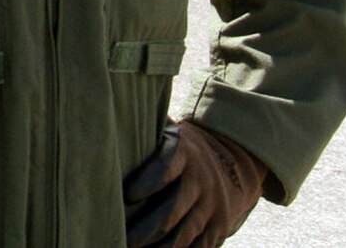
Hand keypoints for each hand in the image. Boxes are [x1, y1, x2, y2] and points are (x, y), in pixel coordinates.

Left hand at [124, 121, 265, 246]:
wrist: (235, 162)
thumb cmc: (183, 147)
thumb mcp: (170, 131)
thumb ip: (146, 128)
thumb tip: (110, 111)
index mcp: (183, 155)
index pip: (166, 169)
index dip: (148, 182)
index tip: (127, 195)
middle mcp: (200, 182)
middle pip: (172, 211)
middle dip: (146, 229)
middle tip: (123, 238)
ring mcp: (212, 208)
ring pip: (184, 234)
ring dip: (159, 247)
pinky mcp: (219, 228)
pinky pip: (199, 247)